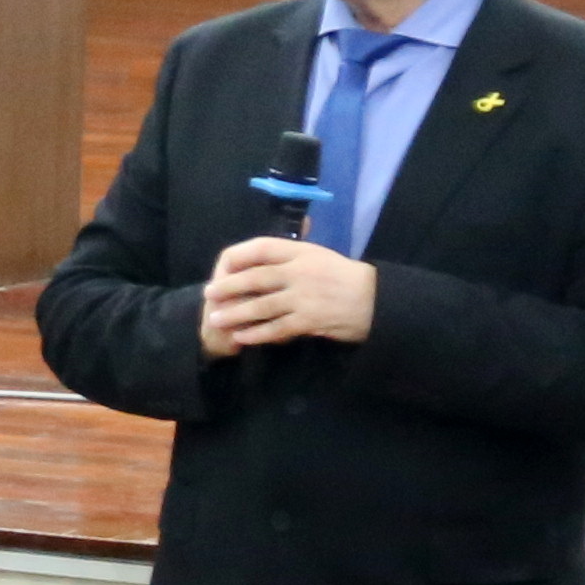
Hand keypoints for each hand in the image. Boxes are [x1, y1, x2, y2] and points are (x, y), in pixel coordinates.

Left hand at [200, 237, 379, 351]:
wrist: (375, 300)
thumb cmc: (344, 277)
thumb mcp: (319, 256)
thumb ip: (292, 256)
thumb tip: (260, 256)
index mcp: (302, 252)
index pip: (263, 248)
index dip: (239, 257)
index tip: (223, 265)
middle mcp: (300, 272)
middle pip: (256, 278)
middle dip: (229, 286)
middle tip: (209, 294)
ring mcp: (303, 297)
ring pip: (262, 305)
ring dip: (236, 313)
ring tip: (217, 319)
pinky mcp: (308, 321)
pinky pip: (276, 328)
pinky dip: (257, 333)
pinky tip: (241, 336)